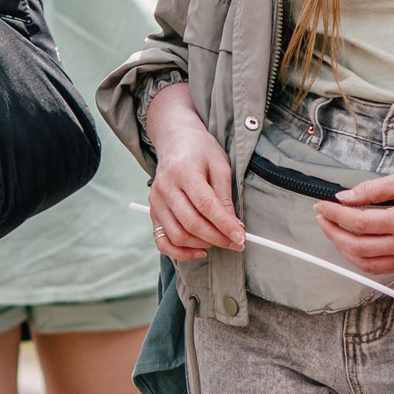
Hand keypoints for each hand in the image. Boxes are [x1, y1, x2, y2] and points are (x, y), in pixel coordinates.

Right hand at [143, 83, 242, 259]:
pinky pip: (162, 241)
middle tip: (236, 243)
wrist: (175, 140)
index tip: (241, 237)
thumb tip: (234, 227)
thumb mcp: (220, 166)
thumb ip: (225, 196)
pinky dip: (180, 252)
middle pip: (191, 223)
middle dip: (217, 238)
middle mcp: (165, 187)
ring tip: (220, 241)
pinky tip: (199, 250)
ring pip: (177, 235)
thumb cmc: (201, 151)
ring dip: (202, 245)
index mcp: (183, 171)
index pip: (205, 205)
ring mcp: (156, 201)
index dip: (224, 224)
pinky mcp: (153, 211)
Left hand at [312, 169, 393, 275]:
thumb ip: (373, 189)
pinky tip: (352, 244)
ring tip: (333, 230)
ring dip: (343, 248)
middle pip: (357, 246)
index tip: (322, 205)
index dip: (335, 214)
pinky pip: (378, 268)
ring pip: (364, 263)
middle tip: (322, 217)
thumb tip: (345, 197)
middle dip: (333, 232)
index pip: (359, 222)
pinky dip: (360, 259)